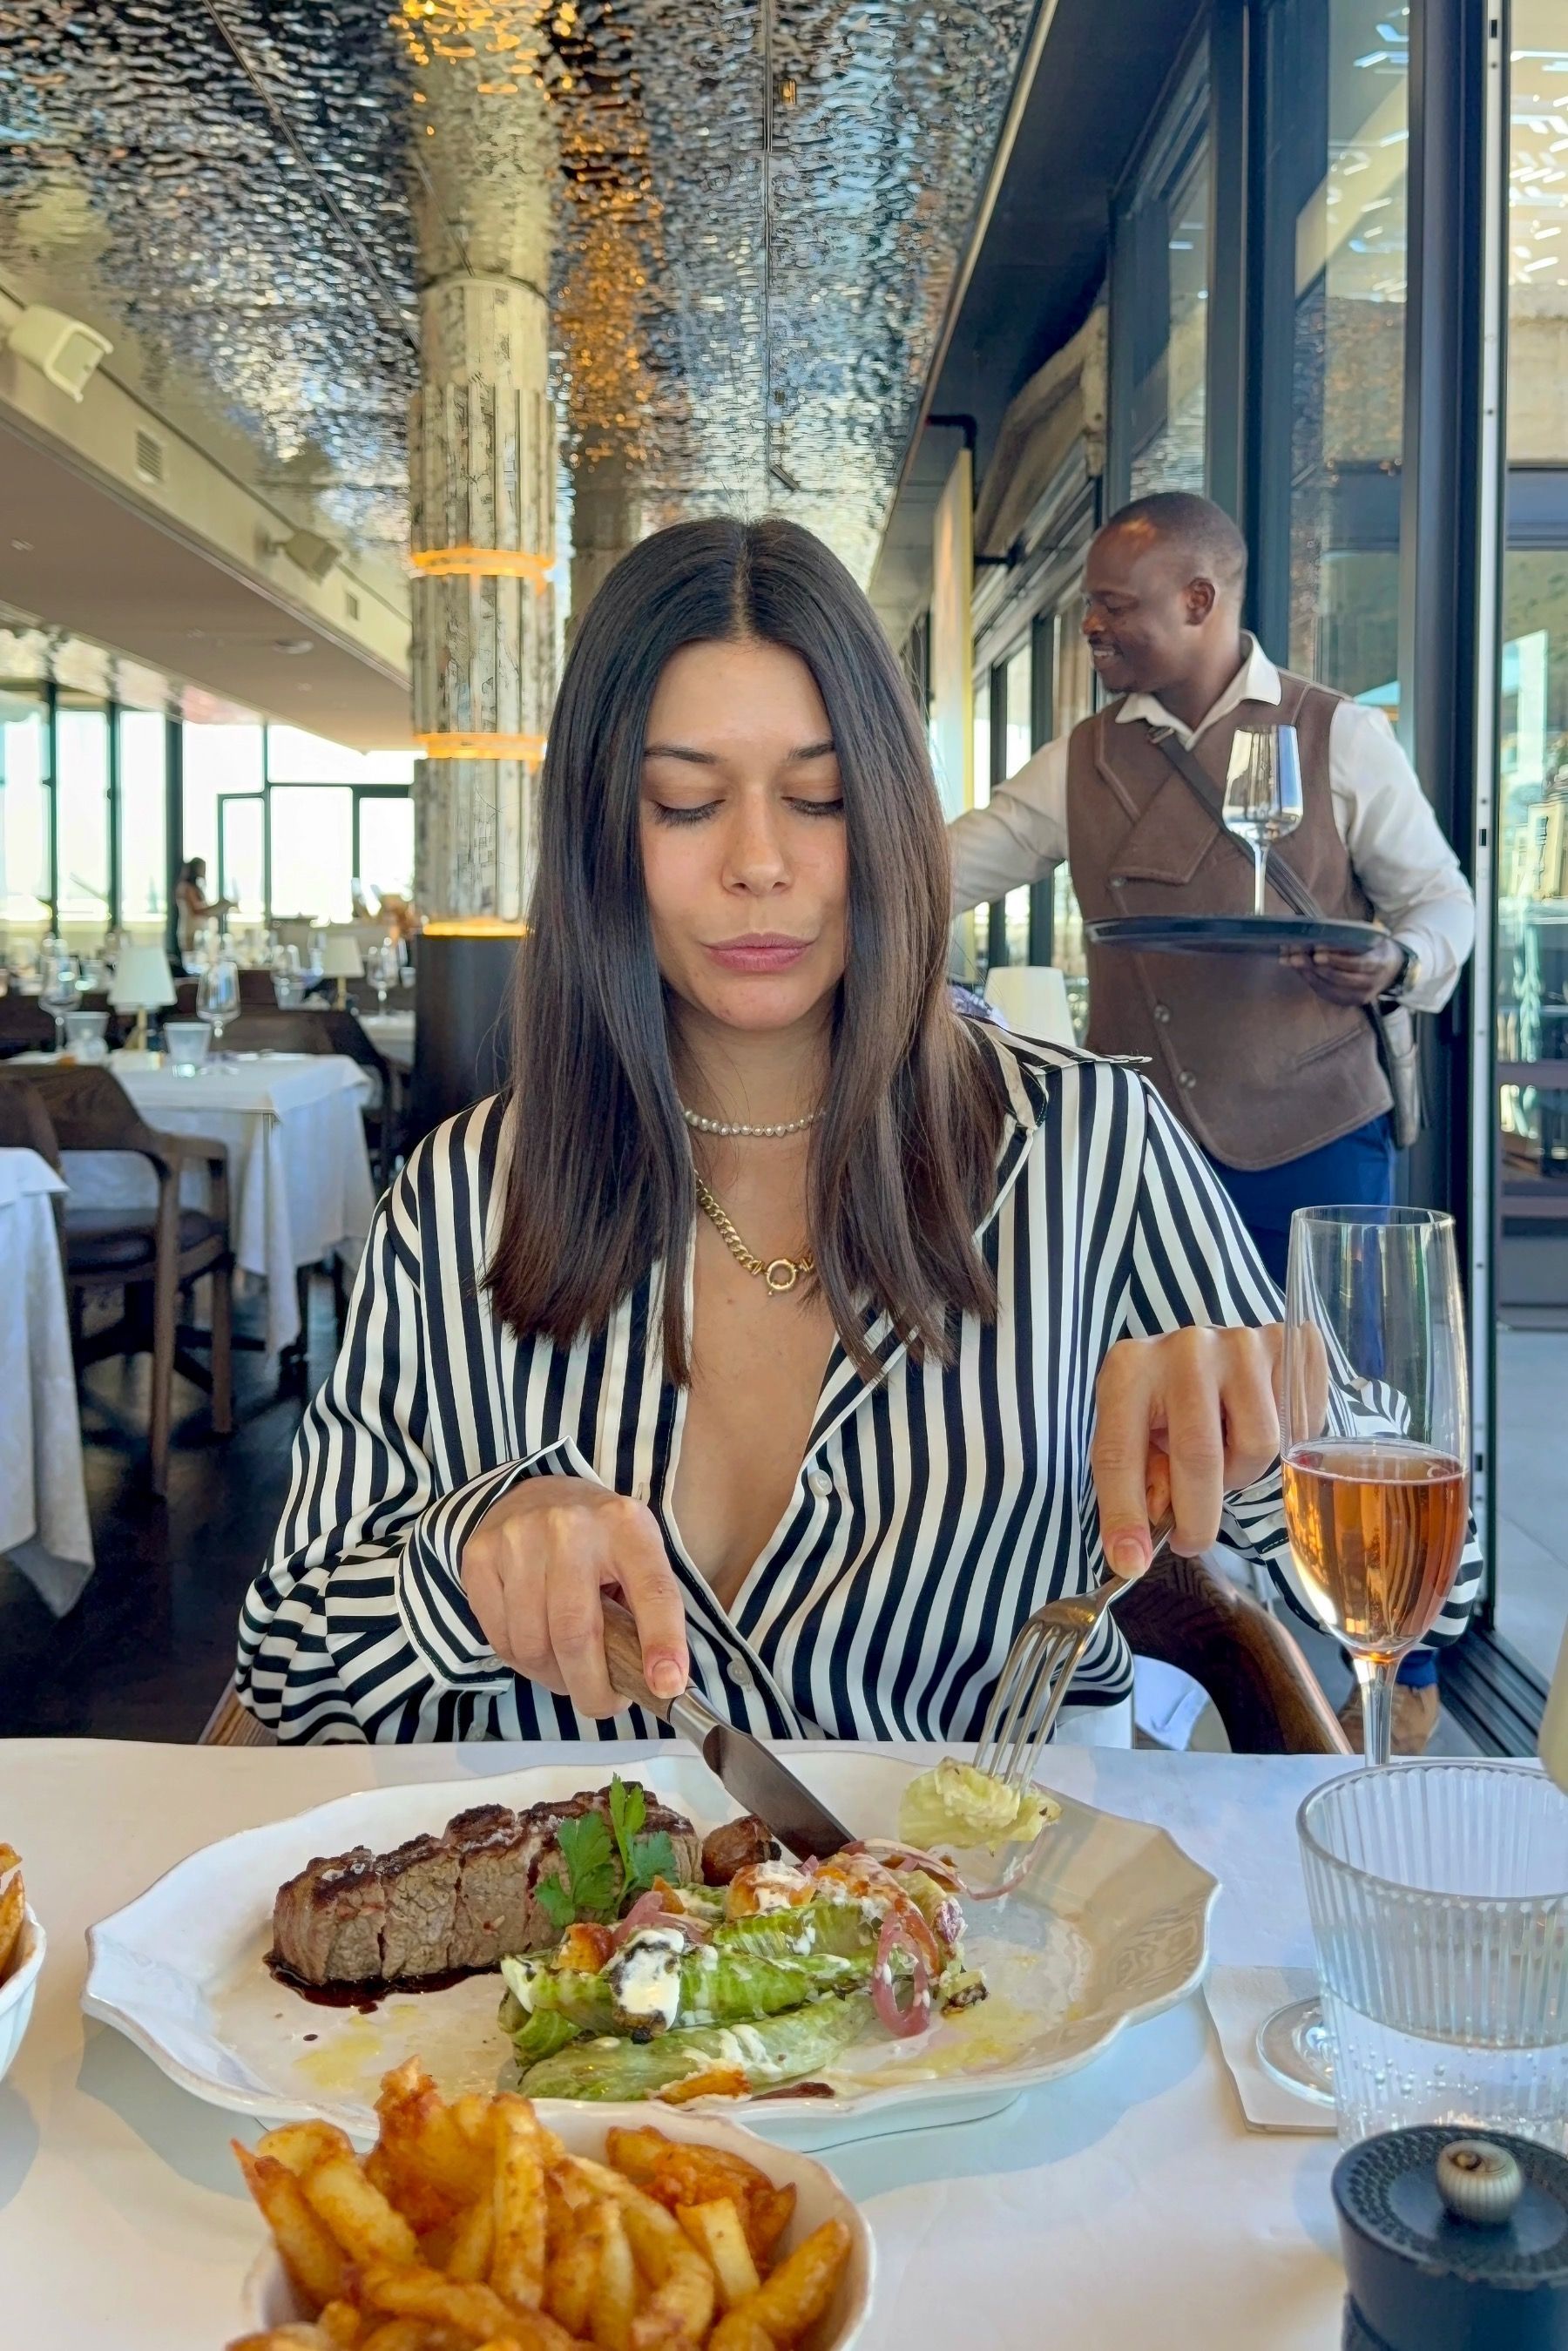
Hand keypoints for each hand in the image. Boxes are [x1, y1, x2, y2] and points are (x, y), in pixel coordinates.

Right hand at [459, 1477, 689, 1718]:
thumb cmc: (599, 1538)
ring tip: (569, 1672)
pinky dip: (523, 1662)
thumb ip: (650, 1609)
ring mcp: (519, 1539)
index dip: (662, 1642)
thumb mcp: (639, 1555)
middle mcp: (570, 1527)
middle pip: (577, 1635)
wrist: (539, 1493)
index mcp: (626, 1526)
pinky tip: (539, 1649)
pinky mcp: (480, 1556)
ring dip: (554, 1678)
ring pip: (532, 1646)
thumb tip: (661, 1682)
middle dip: (592, 1689)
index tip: (666, 1686)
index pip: (652, 1590)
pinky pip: (500, 1639)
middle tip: (603, 1703)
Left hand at [1090, 1325, 1282, 1571]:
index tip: (1131, 1562)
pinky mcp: (1286, 1345)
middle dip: (1197, 1516)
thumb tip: (1138, 1549)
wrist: (1209, 1351)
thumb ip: (1137, 1483)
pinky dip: (1282, 1446)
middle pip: (1200, 1456)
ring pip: (1258, 1445)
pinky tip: (1253, 1427)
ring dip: (1241, 1473)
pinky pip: (1297, 1425)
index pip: (1120, 1452)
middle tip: (1192, 1540)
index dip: (1124, 1513)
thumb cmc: (1165, 1402)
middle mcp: (1184, 1349)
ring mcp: (1239, 1343)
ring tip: (1224, 1457)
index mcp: (1128, 1370)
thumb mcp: (1135, 1433)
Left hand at [1281, 936, 1403, 1004]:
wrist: (1392, 971)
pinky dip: (1312, 982)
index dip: (1335, 959)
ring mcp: (1360, 996)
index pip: (1356, 963)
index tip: (1316, 951)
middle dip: (1314, 966)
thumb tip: (1318, 929)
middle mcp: (1371, 983)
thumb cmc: (1376, 948)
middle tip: (1293, 956)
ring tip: (1290, 961)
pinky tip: (1300, 971)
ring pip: (1331, 988)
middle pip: (1339, 977)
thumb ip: (1351, 937)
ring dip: (1308, 974)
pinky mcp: (1351, 1002)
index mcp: (1379, 963)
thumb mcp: (1371, 938)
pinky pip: (1328, 994)